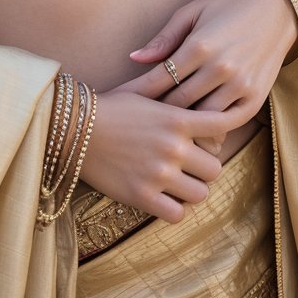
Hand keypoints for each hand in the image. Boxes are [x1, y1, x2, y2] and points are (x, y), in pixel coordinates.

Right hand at [80, 89, 230, 223]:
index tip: (213, 138)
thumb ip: (173, 93)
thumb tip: (194, 83)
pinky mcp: (142, 196)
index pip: (222, 125)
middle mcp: (173, 147)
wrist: (74, 129)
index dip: (223, 133)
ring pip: (200, 194)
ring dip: (190, 190)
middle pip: (214, 169)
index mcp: (177, 118)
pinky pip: (177, 214)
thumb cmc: (110, 107)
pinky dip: (173, 209)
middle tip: (189, 166)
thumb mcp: (144, 92)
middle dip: (203, 168)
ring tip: (176, 183)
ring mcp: (159, 173)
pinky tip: (162, 198)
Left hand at [115, 0, 297, 144]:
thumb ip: (164, 39)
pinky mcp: (255, 98)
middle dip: (154, 113)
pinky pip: (226, 124)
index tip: (120, 102)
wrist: (277, 9)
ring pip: (200, 118)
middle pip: (176, 103)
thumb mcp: (192, 12)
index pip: (159, 79)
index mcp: (200, 45)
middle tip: (136, 121)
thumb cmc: (228, 6)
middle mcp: (220, 68)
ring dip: (181, 125)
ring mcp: (239, 85)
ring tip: (161, 131)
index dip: (137, 93)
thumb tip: (133, 58)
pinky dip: (210, 130)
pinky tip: (195, 131)